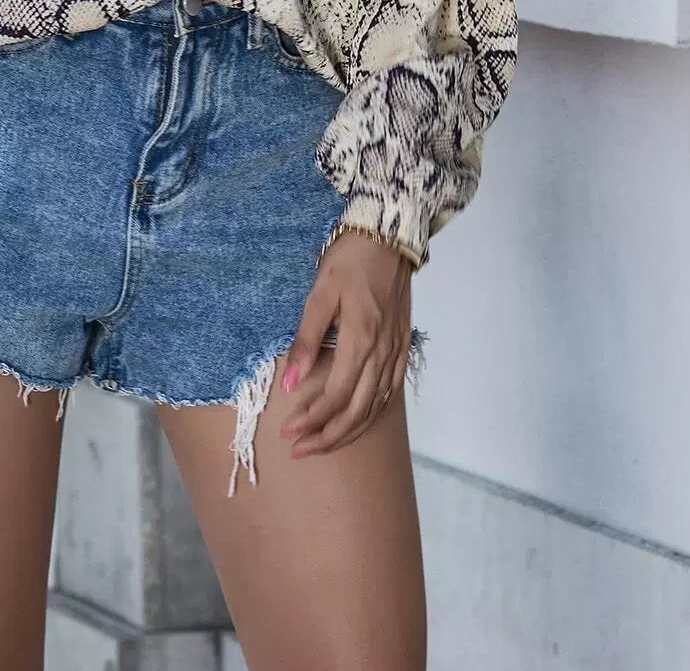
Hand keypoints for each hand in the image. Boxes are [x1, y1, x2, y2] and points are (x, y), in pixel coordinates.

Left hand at [278, 230, 414, 457]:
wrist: (388, 238)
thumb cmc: (349, 261)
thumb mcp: (319, 294)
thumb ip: (305, 340)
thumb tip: (289, 384)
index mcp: (360, 340)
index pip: (335, 397)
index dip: (311, 420)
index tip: (287, 432)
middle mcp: (382, 353)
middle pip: (356, 411)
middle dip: (327, 437)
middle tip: (299, 451)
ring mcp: (395, 353)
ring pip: (374, 408)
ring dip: (348, 432)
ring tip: (321, 445)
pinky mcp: (402, 347)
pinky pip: (389, 393)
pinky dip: (371, 414)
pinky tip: (356, 421)